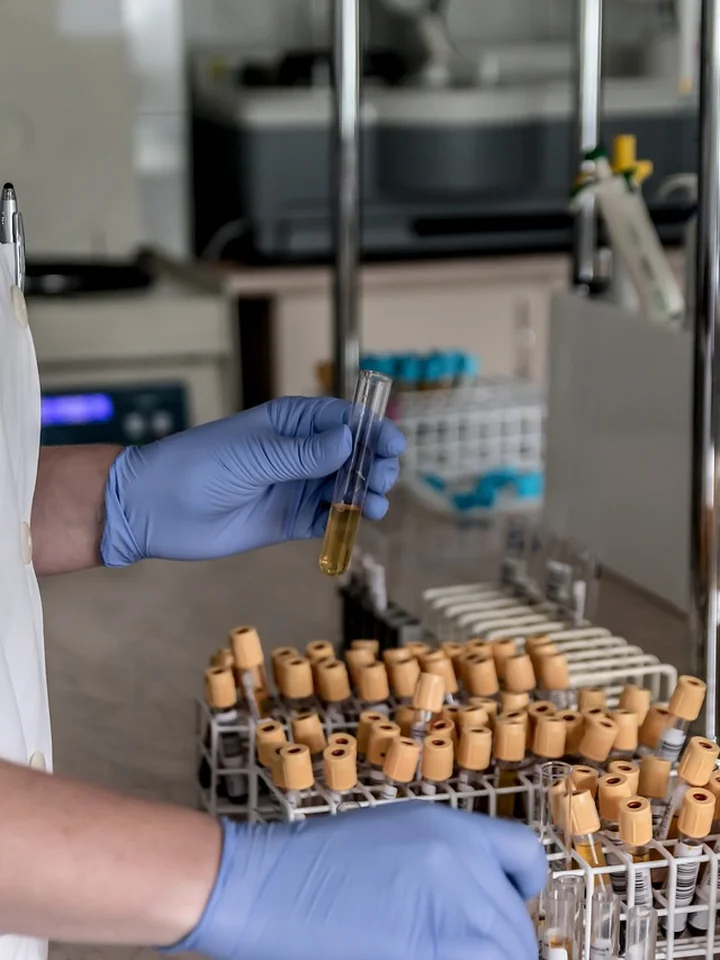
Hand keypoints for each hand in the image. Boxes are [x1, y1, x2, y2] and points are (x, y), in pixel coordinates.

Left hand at [100, 396, 404, 565]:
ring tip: (373, 503)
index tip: (391, 443)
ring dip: (364, 492)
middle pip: (351, 454)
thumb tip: (349, 439)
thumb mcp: (255, 456)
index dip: (370, 429)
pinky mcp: (290, 519)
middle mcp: (298, 452)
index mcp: (289, 422)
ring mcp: (295, 486)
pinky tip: (355, 520)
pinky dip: (345, 520)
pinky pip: (328, 518)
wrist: (158, 510)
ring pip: (344, 487)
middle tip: (380, 477)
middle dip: (372, 463)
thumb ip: (304, 453)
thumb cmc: (199, 467)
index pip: (341, 418)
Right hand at [164, 803, 545, 959]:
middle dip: (499, 951)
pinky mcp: (428, 952)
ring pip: (506, 955)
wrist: (262, 883)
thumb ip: (447, 868)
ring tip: (437, 956)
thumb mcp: (393, 839)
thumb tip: (478, 914)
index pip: (527, 860)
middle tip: (461, 952)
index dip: (521, 898)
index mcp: (451, 828)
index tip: (506, 925)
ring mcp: (448, 910)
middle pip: (517, 928)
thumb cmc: (313, 865)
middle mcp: (459, 863)